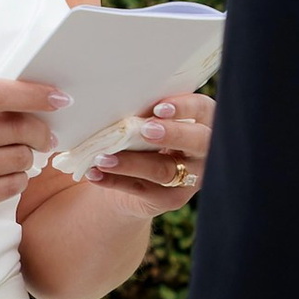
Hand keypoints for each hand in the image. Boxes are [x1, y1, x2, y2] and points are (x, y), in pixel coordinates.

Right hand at [0, 77, 55, 236]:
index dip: (34, 95)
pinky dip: (17, 181)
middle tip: (45, 137)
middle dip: (39, 132)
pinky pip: (10, 186)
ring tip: (14, 159)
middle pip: (15, 128)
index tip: (60, 99)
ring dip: (26, 159)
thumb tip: (36, 104)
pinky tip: (5, 177)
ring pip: (18, 159)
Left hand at [90, 88, 213, 209]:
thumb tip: (120, 100)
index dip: (185, 107)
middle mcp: (203, 152)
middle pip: (198, 142)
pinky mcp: (170, 198)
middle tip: (145, 129)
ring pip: (164, 170)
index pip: (202, 109)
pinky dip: (114, 181)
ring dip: (131, 163)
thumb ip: (144, 113)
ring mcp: (189, 178)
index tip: (159, 107)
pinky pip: (142, 190)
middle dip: (173, 134)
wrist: (135, 177)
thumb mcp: (146, 121)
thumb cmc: (142, 136)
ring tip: (102, 157)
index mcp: (202, 122)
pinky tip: (94, 173)